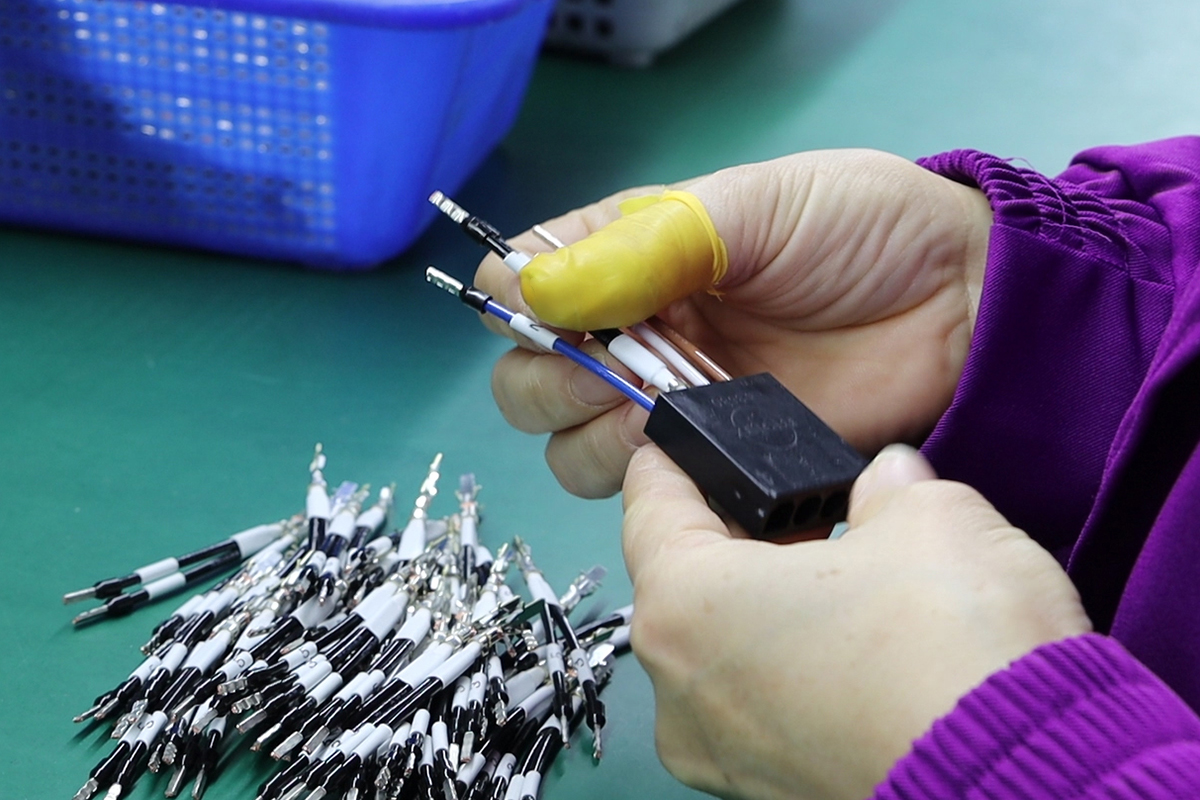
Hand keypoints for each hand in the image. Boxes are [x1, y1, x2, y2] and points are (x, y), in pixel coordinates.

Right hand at [477, 150, 993, 496]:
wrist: (962, 310)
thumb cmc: (868, 233)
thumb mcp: (756, 208)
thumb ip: (645, 244)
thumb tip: (537, 287)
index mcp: (631, 255)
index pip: (522, 279)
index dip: (518, 300)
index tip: (556, 311)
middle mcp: (635, 332)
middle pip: (525, 377)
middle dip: (549, 380)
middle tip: (620, 365)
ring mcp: (670, 402)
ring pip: (568, 446)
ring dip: (592, 433)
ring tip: (661, 406)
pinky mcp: (714, 459)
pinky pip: (641, 489)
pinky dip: (646, 477)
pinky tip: (692, 443)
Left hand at [622, 444, 1090, 799]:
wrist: (1029, 783)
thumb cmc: (951, 640)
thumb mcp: (928, 516)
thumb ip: (888, 488)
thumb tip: (888, 482)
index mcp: (685, 604)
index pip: (650, 504)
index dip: (674, 459)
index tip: (688, 437)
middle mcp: (680, 692)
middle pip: (682, 584)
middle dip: (733, 535)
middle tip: (796, 502)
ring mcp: (721, 757)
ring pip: (720, 652)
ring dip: (763, 607)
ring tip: (837, 573)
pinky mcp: (770, 797)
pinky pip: (759, 710)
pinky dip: (790, 672)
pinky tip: (854, 649)